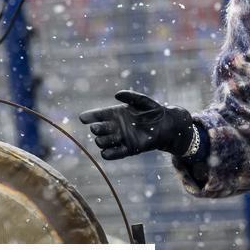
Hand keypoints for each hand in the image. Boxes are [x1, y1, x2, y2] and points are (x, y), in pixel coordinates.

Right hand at [79, 90, 193, 159]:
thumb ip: (132, 96)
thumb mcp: (144, 101)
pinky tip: (106, 152)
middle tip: (97, 128)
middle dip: (96, 129)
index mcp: (115, 114)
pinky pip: (113, 154)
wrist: (166, 125)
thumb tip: (117, 94)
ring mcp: (120, 138)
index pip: (97, 115)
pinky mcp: (128, 149)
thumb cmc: (153, 111)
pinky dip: (109, 154)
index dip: (89, 116)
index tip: (83, 118)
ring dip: (102, 141)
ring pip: (103, 142)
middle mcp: (114, 127)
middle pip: (98, 130)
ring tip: (104, 138)